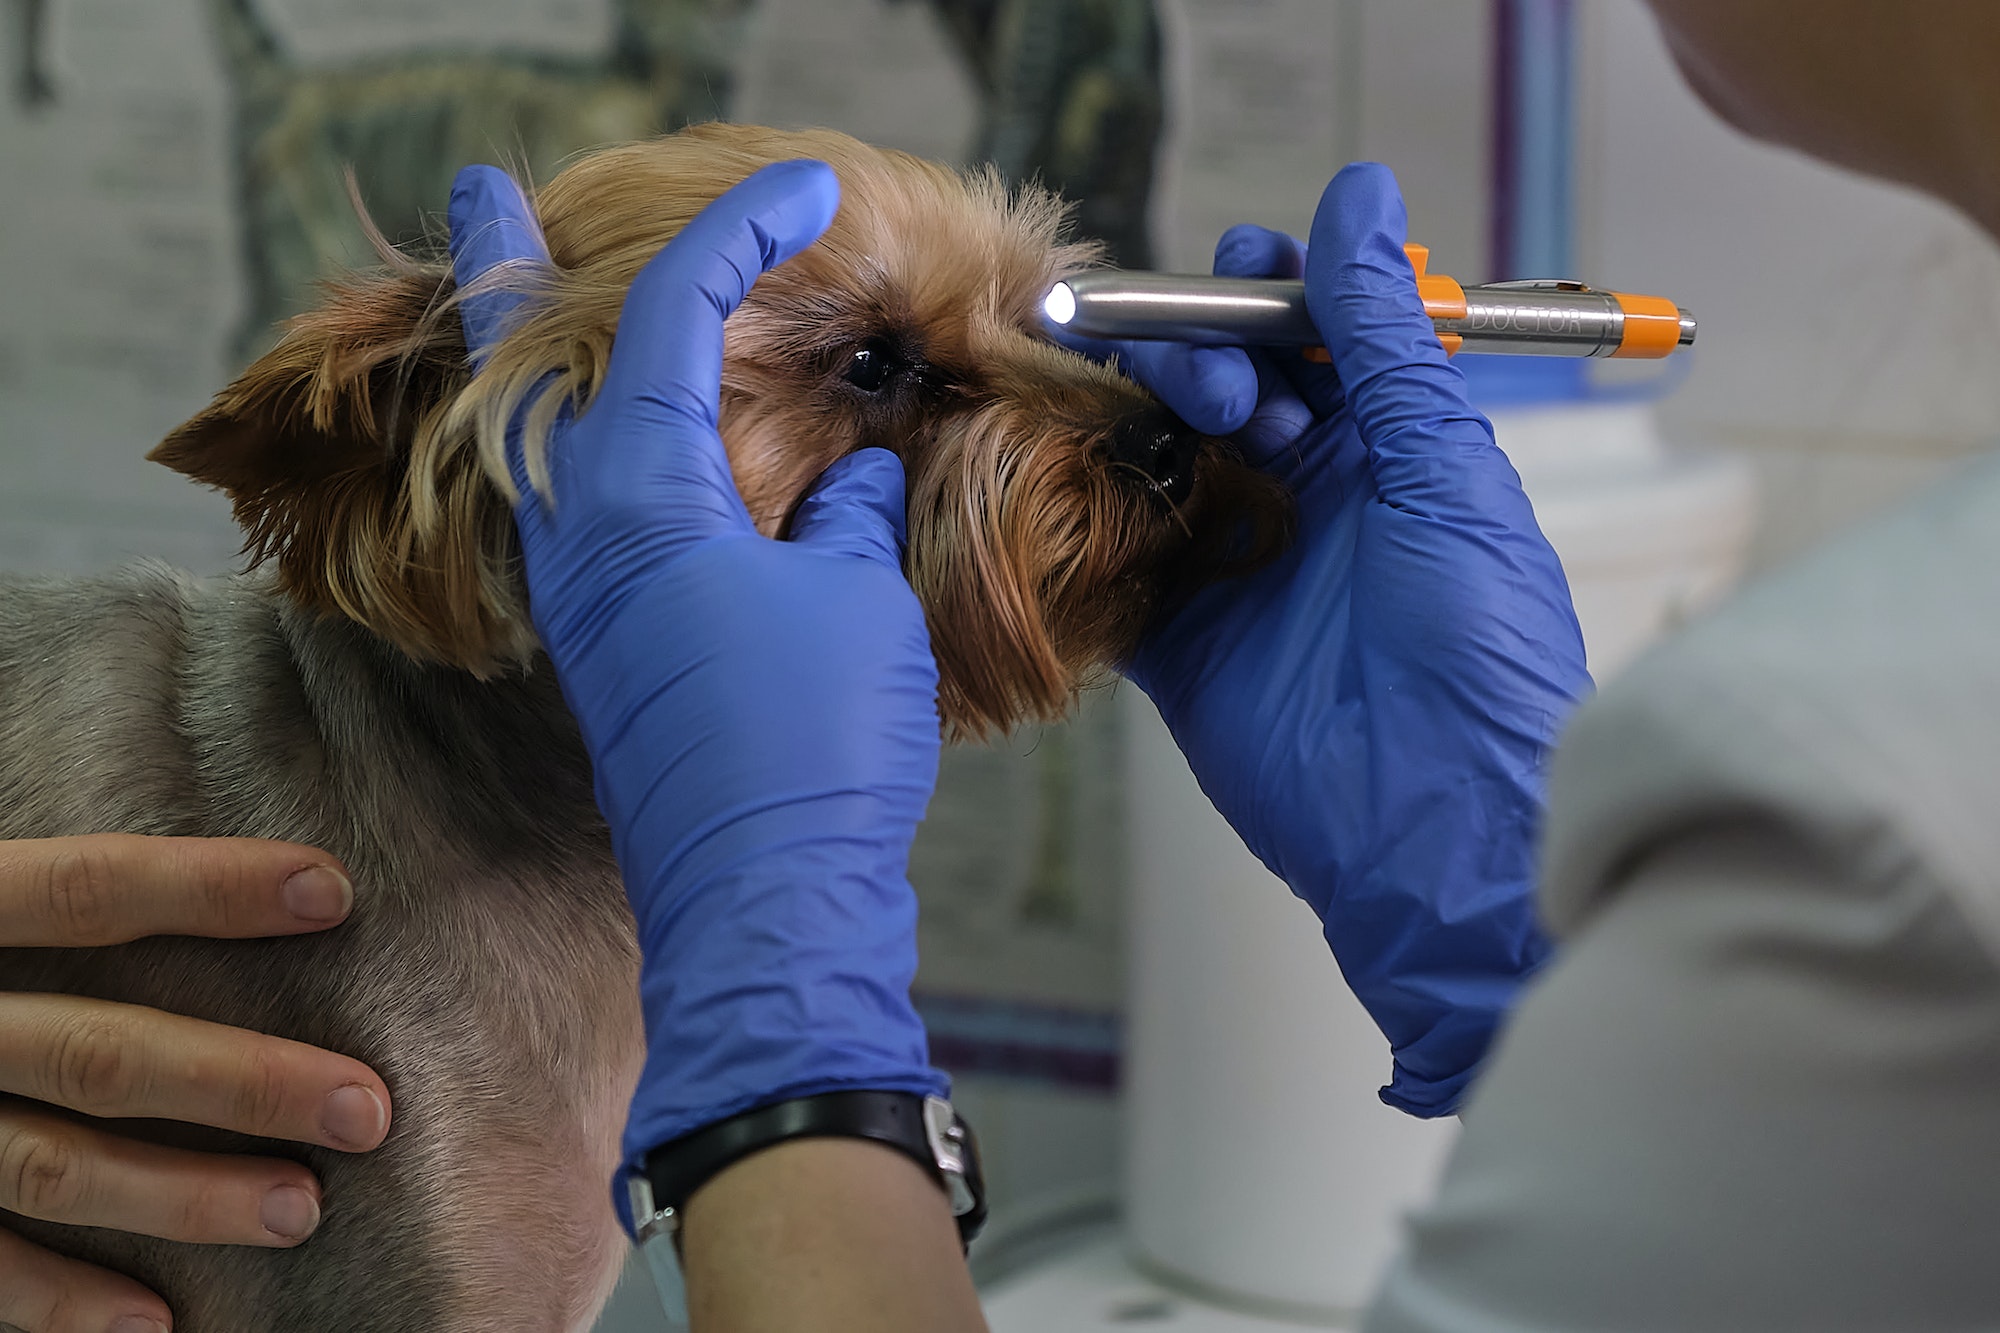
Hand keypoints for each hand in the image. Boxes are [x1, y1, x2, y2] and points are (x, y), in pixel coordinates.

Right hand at [0, 835, 391, 1332]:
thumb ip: (34, 897)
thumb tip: (245, 872)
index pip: (85, 891)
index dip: (209, 886)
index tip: (333, 890)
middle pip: (97, 1047)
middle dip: (241, 1081)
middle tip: (366, 1109)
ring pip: (48, 1163)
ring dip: (180, 1195)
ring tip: (299, 1209)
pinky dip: (57, 1302)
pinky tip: (154, 1325)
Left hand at [448, 162, 945, 1221]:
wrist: (767, 906)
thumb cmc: (813, 748)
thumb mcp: (859, 599)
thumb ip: (846, 512)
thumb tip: (843, 481)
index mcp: (640, 495)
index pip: (673, 312)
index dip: (743, 229)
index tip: (804, 187)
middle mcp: (581, 537)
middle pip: (527, 365)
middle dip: (503, 266)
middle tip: (482, 193)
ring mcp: (583, 601)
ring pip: (543, 442)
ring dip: (546, 360)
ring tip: (541, 301)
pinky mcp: (610, 653)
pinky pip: (583, 515)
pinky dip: (596, 452)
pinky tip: (636, 455)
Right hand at [1075, 164, 1590, 1115]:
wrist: (1439, 828)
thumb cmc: (1478, 650)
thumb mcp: (1439, 472)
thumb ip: (1381, 336)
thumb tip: (1358, 196)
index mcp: (1387, 452)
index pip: (1308, 339)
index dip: (1269, 295)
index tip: (1244, 271)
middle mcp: (1304, 497)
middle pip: (1220, 383)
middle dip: (1208, 352)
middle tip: (1221, 379)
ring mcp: (1233, 564)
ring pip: (1160, 450)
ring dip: (1157, 411)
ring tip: (1191, 416)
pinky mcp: (1172, 637)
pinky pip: (1113, 550)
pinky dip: (1093, 507)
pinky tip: (1094, 472)